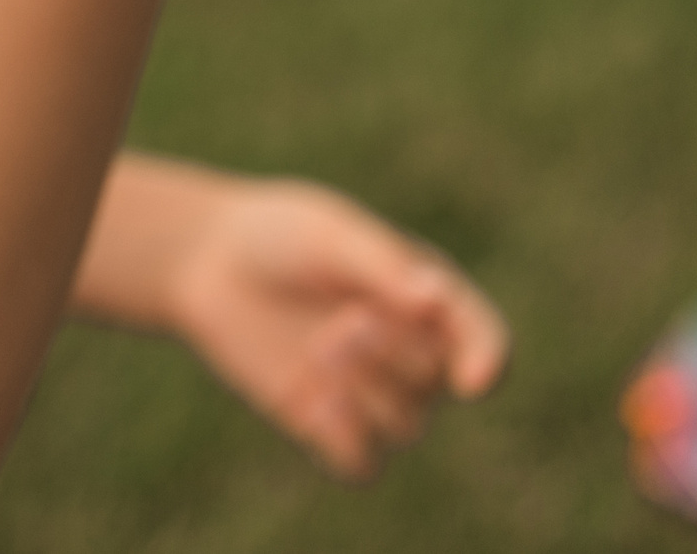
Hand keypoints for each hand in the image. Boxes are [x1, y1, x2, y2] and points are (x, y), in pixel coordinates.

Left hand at [79, 159, 508, 481]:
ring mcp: (370, 389)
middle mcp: (410, 346)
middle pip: (435, 383)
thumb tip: (434, 300)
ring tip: (319, 347)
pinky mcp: (327, 422)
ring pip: (405, 426)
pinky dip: (347, 443)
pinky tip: (312, 406)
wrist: (208, 260)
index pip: (483, 339)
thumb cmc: (278, 233)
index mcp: (429, 295)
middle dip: (394, 356)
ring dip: (366, 393)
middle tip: (343, 322)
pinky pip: (362, 464)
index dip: (488, 361)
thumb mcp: (330, 235)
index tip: (473, 380)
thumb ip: (383, 267)